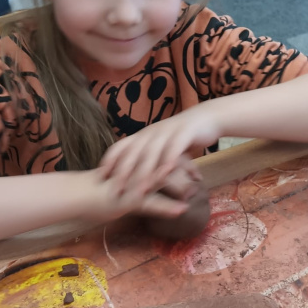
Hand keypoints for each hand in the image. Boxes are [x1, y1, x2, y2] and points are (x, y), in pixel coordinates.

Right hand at [80, 154, 201, 224]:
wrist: (76, 194)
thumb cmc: (97, 188)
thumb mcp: (122, 179)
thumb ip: (136, 176)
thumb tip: (150, 179)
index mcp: (137, 161)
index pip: (165, 155)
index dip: (182, 160)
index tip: (193, 170)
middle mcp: (138, 168)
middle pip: (169, 164)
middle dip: (187, 171)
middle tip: (198, 179)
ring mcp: (135, 183)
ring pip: (164, 180)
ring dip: (182, 188)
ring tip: (195, 196)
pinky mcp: (129, 198)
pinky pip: (152, 202)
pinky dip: (168, 207)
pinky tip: (182, 211)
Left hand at [98, 106, 220, 199]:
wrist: (207, 117)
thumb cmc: (181, 136)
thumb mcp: (160, 145)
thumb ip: (147, 157)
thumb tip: (131, 176)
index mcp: (143, 135)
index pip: (120, 146)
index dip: (110, 161)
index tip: (101, 176)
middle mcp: (151, 132)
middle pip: (133, 152)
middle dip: (124, 172)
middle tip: (116, 190)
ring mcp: (167, 131)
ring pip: (152, 153)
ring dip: (145, 172)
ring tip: (140, 191)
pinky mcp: (184, 132)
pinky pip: (174, 148)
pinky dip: (168, 162)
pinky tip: (166, 175)